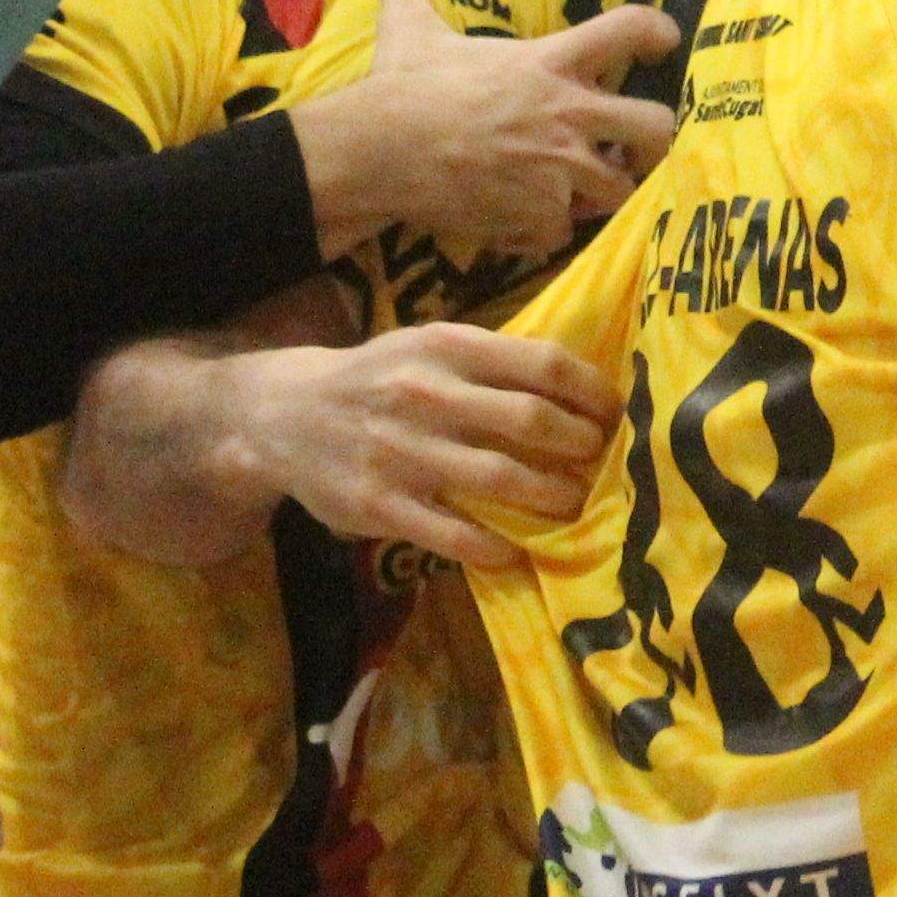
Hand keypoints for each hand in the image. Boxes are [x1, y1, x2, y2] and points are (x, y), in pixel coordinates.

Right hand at [202, 324, 616, 566]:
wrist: (281, 415)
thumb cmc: (377, 379)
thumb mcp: (428, 347)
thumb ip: (493, 363)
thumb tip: (582, 390)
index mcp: (447, 348)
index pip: (545, 365)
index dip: (594, 394)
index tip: (615, 415)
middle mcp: (427, 395)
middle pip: (534, 422)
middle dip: (582, 448)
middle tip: (601, 463)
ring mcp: (402, 452)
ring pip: (503, 480)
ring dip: (554, 498)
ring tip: (573, 505)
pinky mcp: (380, 504)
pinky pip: (455, 533)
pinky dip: (497, 546)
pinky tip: (517, 548)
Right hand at [293, 0, 679, 264]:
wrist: (376, 154)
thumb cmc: (402, 88)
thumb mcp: (411, 25)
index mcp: (550, 62)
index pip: (631, 28)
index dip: (658, 31)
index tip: (665, 41)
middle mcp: (568, 113)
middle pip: (657, 125)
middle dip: (653, 139)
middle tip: (634, 145)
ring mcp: (559, 168)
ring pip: (618, 188)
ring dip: (598, 189)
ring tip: (570, 186)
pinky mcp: (540, 214)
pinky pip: (565, 229)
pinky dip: (546, 228)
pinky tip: (521, 216)